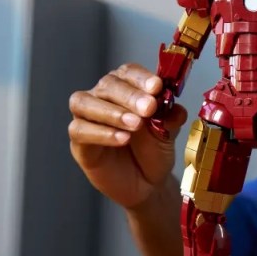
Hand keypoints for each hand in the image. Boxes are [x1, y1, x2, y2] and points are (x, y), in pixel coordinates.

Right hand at [68, 63, 188, 209]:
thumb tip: (177, 109)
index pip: (128, 72)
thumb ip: (171, 119)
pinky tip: (122, 139)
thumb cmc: (153, 151)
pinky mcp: (79, 142)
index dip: (141, 77)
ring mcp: (87, 118)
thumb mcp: (168, 134)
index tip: (157, 86)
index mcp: (127, 88)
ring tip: (135, 124)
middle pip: (107, 85)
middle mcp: (103, 97)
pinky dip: (101, 133)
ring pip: (84, 103)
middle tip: (149, 108)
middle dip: (130, 96)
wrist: (146, 183)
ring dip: (111, 112)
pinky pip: (79, 130)